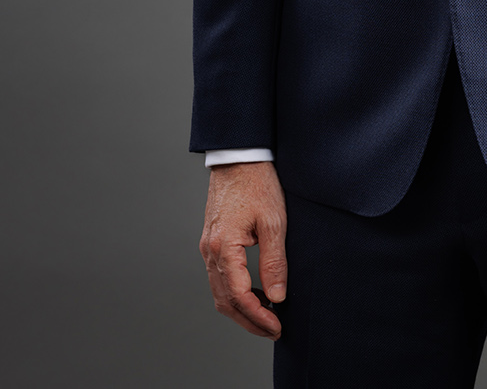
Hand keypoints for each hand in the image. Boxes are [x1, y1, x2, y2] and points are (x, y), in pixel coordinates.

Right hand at [200, 161, 286, 338]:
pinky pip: (219, 277)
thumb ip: (274, 261)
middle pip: (225, 301)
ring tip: (265, 316)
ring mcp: (208, 246)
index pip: (239, 296)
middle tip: (272, 329)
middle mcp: (210, 250)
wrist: (239, 157)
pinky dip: (234, 292)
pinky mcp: (212, 240)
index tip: (276, 326)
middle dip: (248, 320)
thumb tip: (277, 296)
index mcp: (224, 246)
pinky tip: (253, 292)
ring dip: (240, 309)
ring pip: (219, 291)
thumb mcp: (274, 221)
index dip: (258, 316)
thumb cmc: (257, 183)